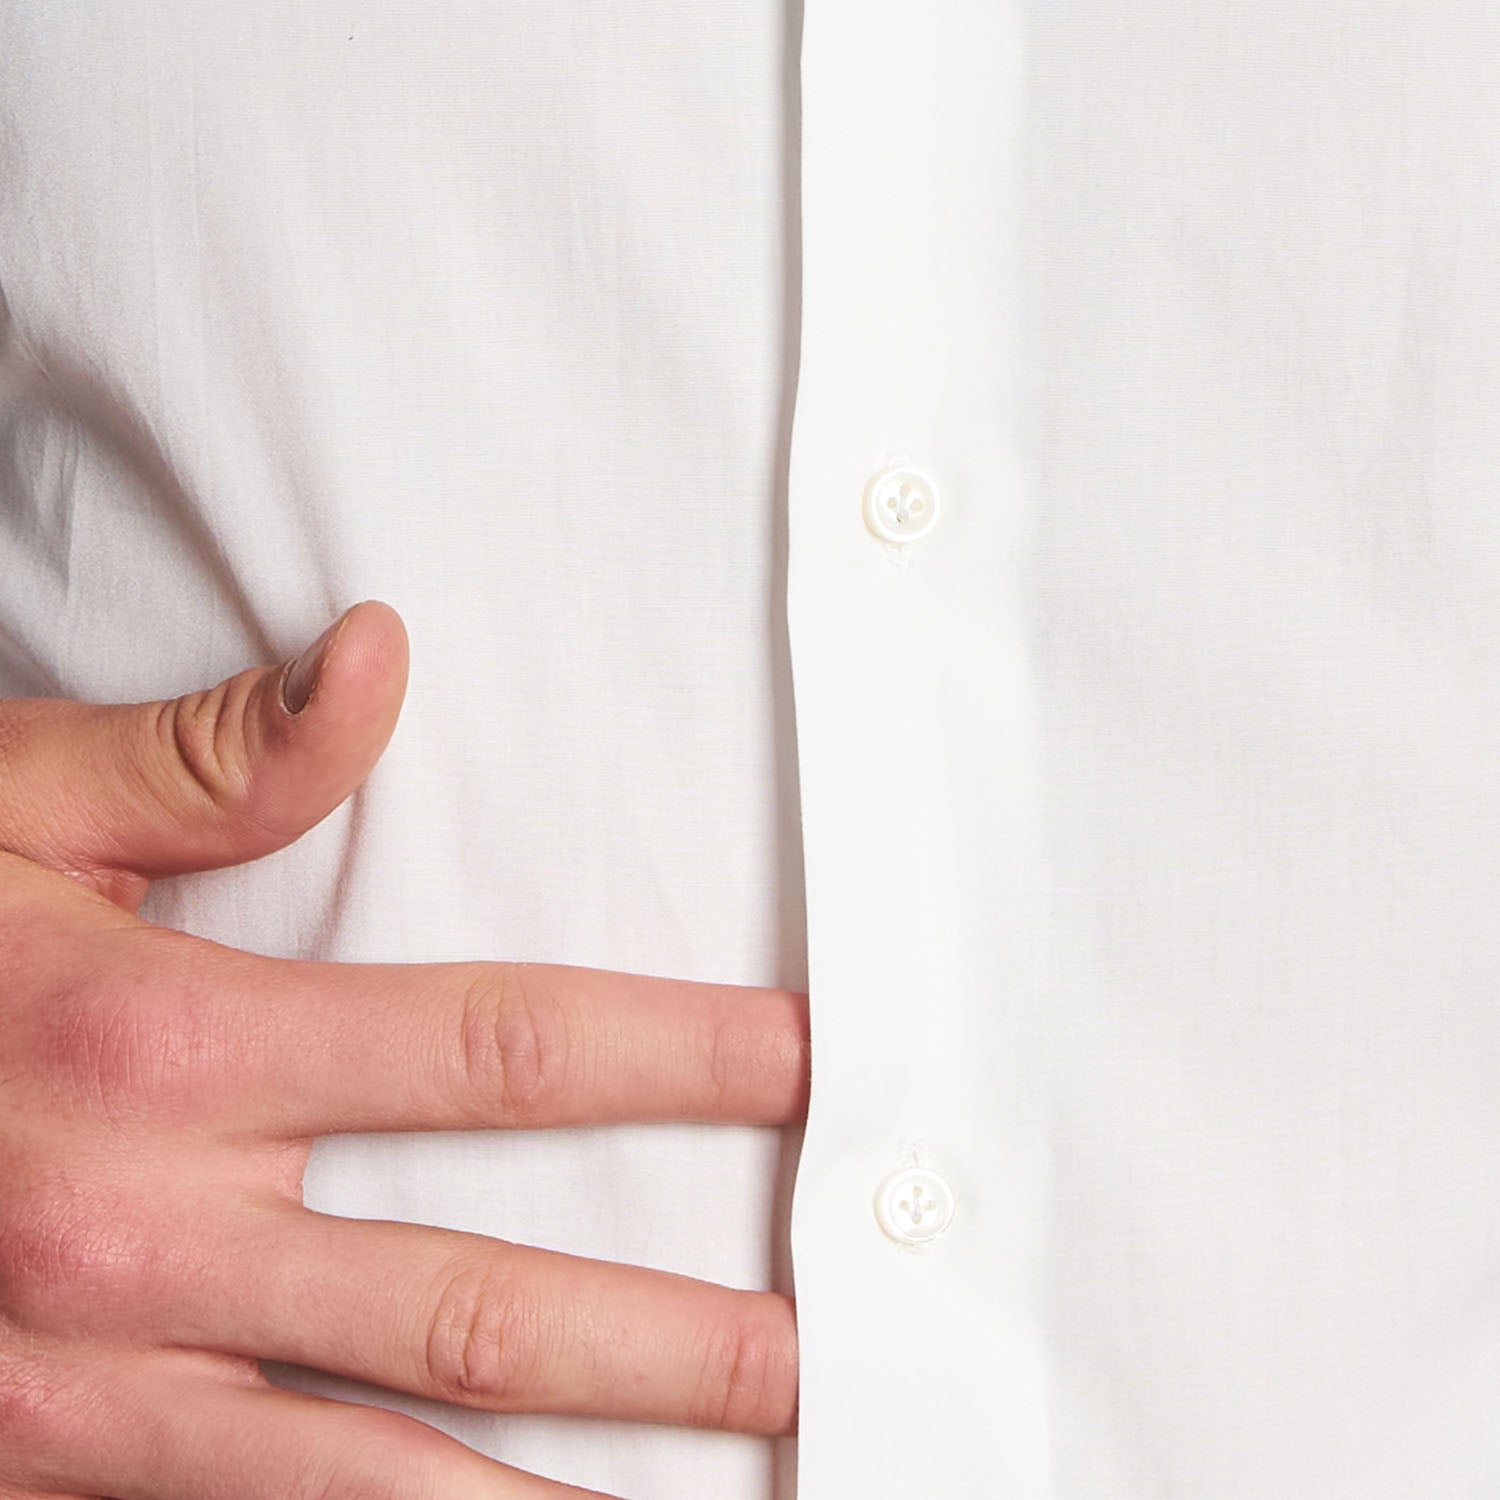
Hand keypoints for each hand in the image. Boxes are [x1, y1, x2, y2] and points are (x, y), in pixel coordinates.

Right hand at [0, 601, 806, 1499]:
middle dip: (665, 1339)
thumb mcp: (6, 809)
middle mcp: (147, 1236)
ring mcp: (89, 1389)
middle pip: (478, 1300)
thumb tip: (383, 655)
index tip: (806, 1071)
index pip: (501, 1048)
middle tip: (811, 1358)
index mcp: (166, 1049)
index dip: (677, 1057)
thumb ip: (214, 756)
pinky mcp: (36, 1473)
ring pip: (380, 1476)